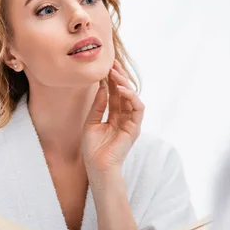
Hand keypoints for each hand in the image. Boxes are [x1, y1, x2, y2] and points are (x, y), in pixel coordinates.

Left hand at [82, 59, 144, 177]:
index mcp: (113, 116)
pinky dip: (131, 97)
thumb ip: (98, 105)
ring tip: (114, 73)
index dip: (110, 80)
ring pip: (132, 97)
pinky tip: (120, 89)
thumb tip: (102, 87)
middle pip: (123, 92)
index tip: (105, 67)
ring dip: (124, 83)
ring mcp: (130, 122)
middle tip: (112, 63)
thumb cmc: (93, 148)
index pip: (113, 94)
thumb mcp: (91, 122)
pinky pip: (137, 108)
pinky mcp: (135, 127)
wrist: (98, 166)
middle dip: (119, 77)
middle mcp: (124, 117)